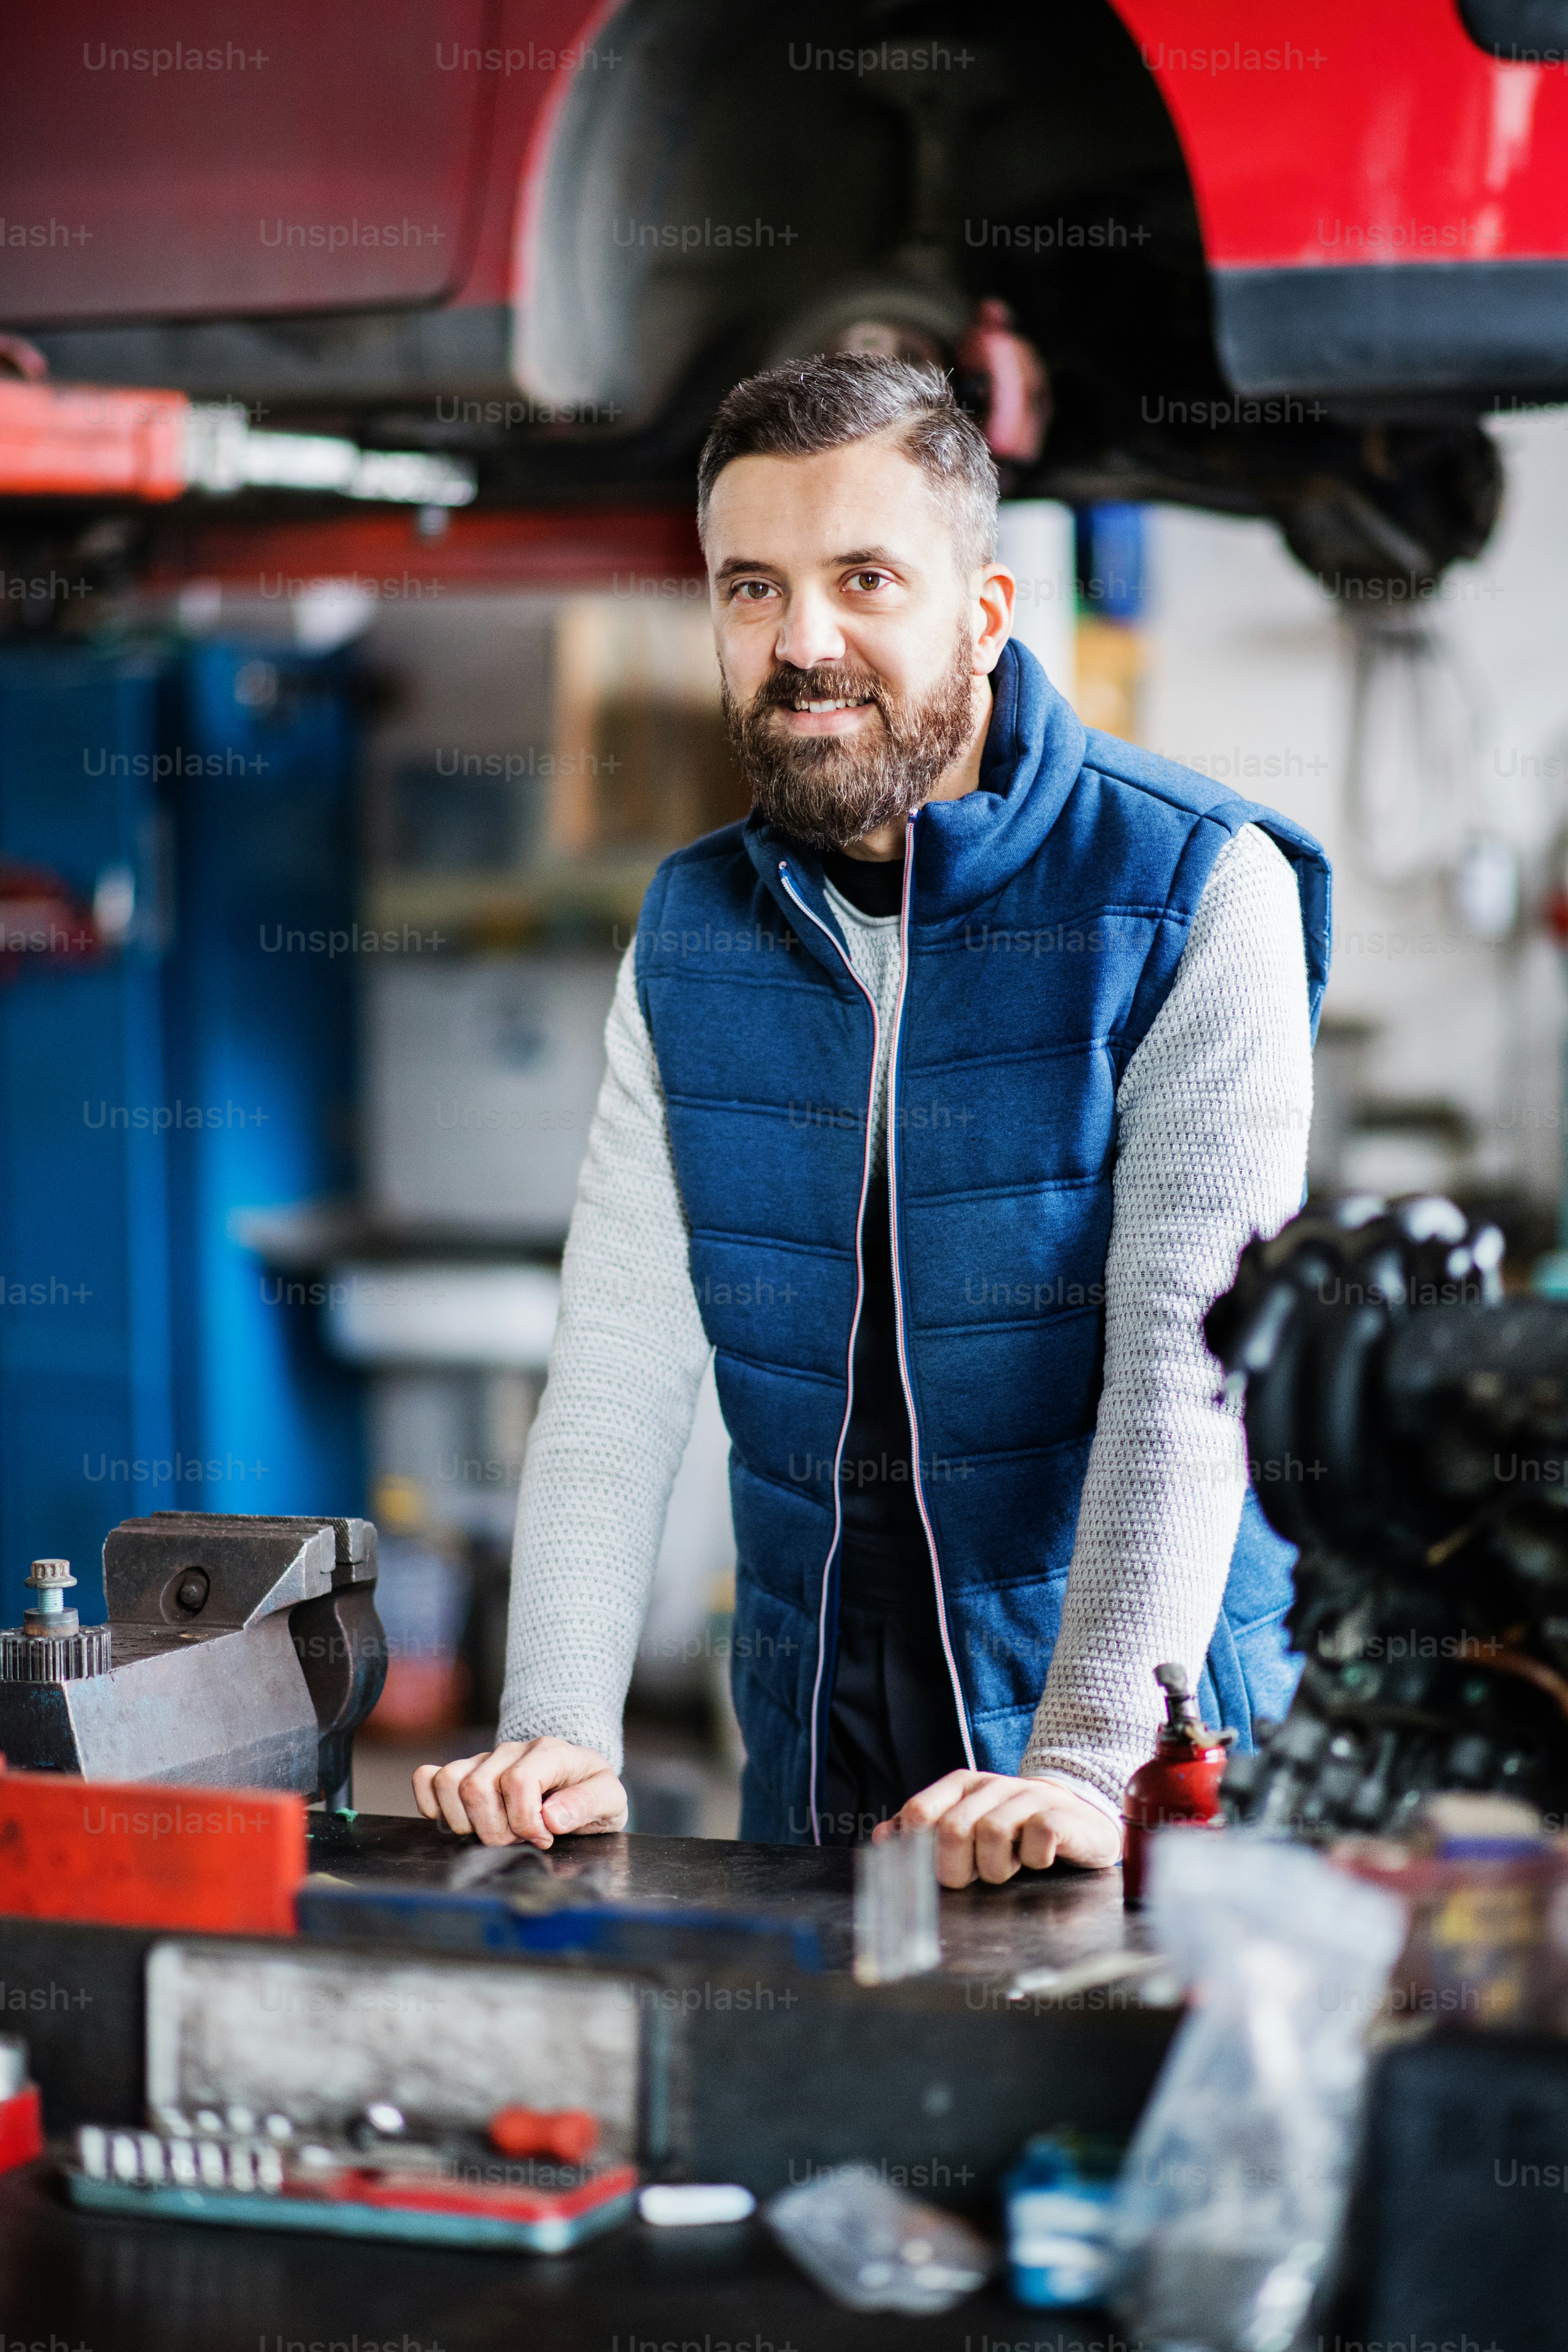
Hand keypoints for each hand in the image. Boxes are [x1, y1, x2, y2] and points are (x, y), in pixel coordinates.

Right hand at [412, 1736, 628, 1848]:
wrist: (578, 1779)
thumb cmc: (591, 1792)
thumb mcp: (610, 1799)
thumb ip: (587, 1804)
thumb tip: (552, 1817)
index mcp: (550, 1752)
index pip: (518, 1781)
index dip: (525, 1821)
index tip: (543, 1838)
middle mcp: (512, 1750)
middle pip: (477, 1787)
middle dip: (495, 1829)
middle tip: (519, 1838)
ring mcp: (484, 1759)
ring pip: (449, 1781)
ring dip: (467, 1820)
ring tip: (495, 1830)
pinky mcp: (464, 1771)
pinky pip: (428, 1777)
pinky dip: (433, 1804)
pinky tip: (462, 1819)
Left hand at [873, 1771, 1122, 1886]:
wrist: (1079, 1819)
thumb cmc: (1013, 1832)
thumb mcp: (966, 1827)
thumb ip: (923, 1832)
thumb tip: (882, 1837)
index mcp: (960, 1785)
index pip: (918, 1813)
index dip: (920, 1852)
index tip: (937, 1870)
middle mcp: (990, 1785)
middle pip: (951, 1830)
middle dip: (959, 1869)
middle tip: (977, 1874)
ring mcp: (1026, 1796)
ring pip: (993, 1834)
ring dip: (998, 1868)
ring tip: (1011, 1866)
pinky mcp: (1060, 1813)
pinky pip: (1037, 1839)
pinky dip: (1035, 1860)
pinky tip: (1039, 1859)